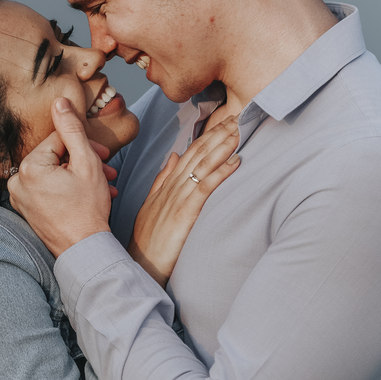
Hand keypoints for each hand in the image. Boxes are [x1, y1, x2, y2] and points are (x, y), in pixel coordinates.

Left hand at [8, 98, 120, 257]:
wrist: (85, 250)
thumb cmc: (88, 210)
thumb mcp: (86, 162)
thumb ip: (72, 129)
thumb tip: (60, 102)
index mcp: (28, 168)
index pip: (59, 141)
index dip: (84, 146)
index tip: (103, 156)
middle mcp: (17, 182)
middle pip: (55, 157)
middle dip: (84, 161)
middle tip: (106, 170)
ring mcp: (20, 198)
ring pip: (54, 173)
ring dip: (80, 175)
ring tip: (101, 184)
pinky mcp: (26, 209)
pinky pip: (47, 189)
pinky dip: (67, 188)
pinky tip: (87, 194)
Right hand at [126, 117, 240, 286]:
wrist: (141, 264)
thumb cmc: (148, 241)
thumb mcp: (151, 205)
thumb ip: (162, 179)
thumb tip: (174, 156)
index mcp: (165, 185)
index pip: (189, 154)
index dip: (206, 136)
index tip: (223, 121)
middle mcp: (171, 187)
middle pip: (197, 154)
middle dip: (217, 133)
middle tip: (237, 115)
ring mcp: (177, 198)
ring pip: (202, 165)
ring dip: (222, 146)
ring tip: (239, 130)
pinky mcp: (185, 212)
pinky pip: (205, 187)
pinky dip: (221, 172)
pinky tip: (235, 161)